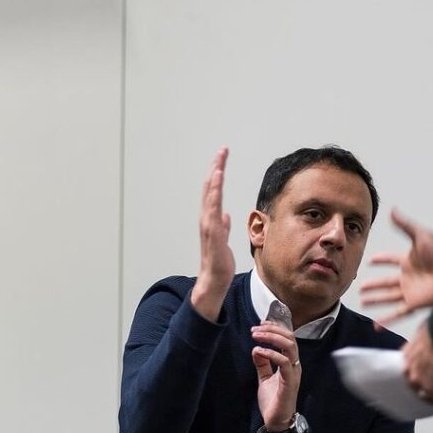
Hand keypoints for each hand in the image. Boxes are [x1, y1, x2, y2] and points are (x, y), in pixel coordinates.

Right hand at [190, 147, 234, 321]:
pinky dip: (213, 198)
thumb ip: (223, 227)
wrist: (213, 281)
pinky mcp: (213, 234)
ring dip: (214, 181)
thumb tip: (226, 216)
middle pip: (210, 189)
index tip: (222, 157)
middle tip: (222, 151)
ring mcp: (208, 226)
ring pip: (210, 198)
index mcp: (210, 219)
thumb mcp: (223, 240)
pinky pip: (212, 212)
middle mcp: (207, 219)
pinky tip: (216, 186)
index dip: (217, 174)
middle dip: (215, 168)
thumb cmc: (218, 262)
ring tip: (219, 165)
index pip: (213, 191)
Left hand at [251, 320, 300, 431]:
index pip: (287, 338)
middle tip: (256, 329)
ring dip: (272, 337)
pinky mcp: (289, 382)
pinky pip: (284, 363)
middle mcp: (294, 365)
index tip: (261, 323)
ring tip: (257, 335)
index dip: (276, 327)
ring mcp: (293, 373)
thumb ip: (262, 363)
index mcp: (290, 363)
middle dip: (272, 329)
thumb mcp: (264, 378)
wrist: (276, 421)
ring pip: (289, 347)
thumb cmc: (273, 400)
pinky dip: (271, 354)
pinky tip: (259, 351)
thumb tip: (256, 349)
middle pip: (290, 338)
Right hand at [360, 208, 432, 325]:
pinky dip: (387, 319)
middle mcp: (408, 277)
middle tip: (360, 287)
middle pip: (386, 282)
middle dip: (373, 285)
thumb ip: (404, 225)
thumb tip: (391, 210)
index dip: (381, 260)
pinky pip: (398, 313)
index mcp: (409, 260)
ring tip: (362, 302)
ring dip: (375, 300)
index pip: (391, 259)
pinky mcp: (415, 303)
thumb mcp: (420, 235)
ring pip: (388, 298)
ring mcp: (411, 291)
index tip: (370, 260)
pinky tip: (377, 324)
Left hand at [403, 323, 432, 404]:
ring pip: (432, 395)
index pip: (409, 372)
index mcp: (407, 355)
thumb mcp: (425, 330)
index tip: (428, 377)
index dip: (419, 376)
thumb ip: (424, 339)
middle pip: (418, 387)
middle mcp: (412, 370)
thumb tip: (432, 337)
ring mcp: (423, 380)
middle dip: (428, 390)